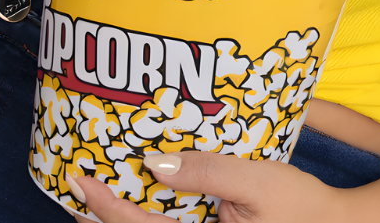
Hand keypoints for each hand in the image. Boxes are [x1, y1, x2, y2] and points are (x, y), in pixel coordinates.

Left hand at [70, 151, 355, 222]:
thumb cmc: (302, 206)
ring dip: (123, 219)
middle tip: (77, 186)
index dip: (105, 206)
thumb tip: (152, 163)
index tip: (80, 179)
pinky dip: (148, 217)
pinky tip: (144, 196)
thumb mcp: (257, 182)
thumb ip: (205, 173)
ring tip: (100, 192)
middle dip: (104, 218)